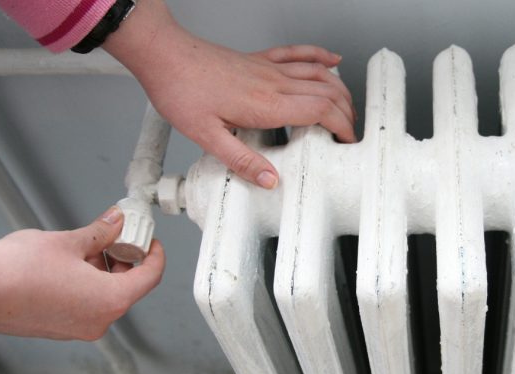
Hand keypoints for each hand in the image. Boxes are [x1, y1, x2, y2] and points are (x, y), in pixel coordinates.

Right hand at [0, 207, 164, 340]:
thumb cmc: (16, 272)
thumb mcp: (68, 242)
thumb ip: (99, 232)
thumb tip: (115, 222)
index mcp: (110, 301)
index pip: (150, 277)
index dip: (155, 255)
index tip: (151, 241)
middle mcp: (98, 320)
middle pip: (128, 287)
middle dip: (125, 259)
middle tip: (118, 236)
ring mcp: (78, 328)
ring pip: (106, 295)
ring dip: (104, 269)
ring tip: (88, 245)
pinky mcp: (60, 328)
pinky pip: (87, 303)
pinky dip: (88, 283)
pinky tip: (72, 262)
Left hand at [103, 0, 356, 188]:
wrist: (164, 55)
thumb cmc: (180, 90)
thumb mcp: (207, 137)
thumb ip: (242, 161)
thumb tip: (271, 180)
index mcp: (267, 104)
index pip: (322, 111)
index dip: (343, 126)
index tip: (348, 142)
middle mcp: (274, 82)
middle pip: (328, 92)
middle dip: (348, 113)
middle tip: (351, 134)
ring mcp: (269, 68)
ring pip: (319, 73)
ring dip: (340, 90)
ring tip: (349, 108)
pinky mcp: (260, 59)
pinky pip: (299, 53)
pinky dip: (321, 56)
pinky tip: (332, 59)